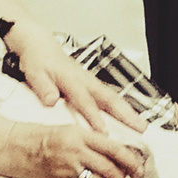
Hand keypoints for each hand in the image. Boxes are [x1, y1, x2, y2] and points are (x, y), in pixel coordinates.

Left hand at [3, 16, 145, 154]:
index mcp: (71, 78)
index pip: (84, 100)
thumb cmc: (37, 60)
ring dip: (129, 112)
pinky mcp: (92, 84)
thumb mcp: (34, 73)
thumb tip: (51, 100)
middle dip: (125, 114)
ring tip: (142, 127)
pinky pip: (110, 97)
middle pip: (109, 98)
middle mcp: (85, 80)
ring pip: (114, 97)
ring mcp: (91, 81)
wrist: (39, 45)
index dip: (94, 116)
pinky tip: (130, 120)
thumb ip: (43, 87)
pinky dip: (122, 109)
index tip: (102, 131)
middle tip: (139, 129)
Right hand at [9, 112, 150, 177]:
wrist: (10, 147)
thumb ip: (90, 141)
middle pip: (111, 170)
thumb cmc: (35, 137)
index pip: (115, 148)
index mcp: (80, 135)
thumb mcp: (67, 130)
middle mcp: (75, 151)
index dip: (132, 161)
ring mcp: (67, 169)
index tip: (140, 169)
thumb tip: (113, 154)